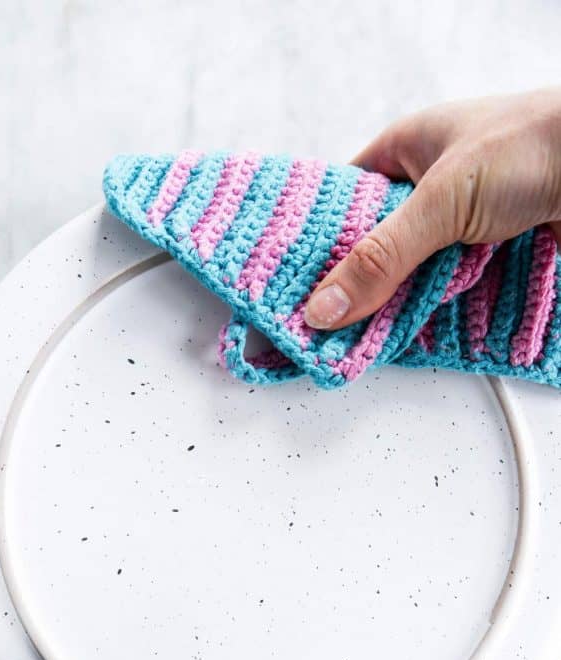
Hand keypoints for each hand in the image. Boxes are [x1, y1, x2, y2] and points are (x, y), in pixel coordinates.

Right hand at [304, 88, 560, 329]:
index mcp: (405, 153)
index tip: (294, 295)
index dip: (317, 249)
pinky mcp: (494, 257)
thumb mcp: (440, 200)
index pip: (343, 207)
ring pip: (415, 277)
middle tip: (329, 331)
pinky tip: (421, 337)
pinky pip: (453, 293)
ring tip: (366, 343)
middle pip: (377, 251)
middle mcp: (431, 190)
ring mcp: (464, 225)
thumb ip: (381, 257)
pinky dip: (440, 315)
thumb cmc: (536, 143)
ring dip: (401, 308)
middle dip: (359, 290)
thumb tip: (324, 306)